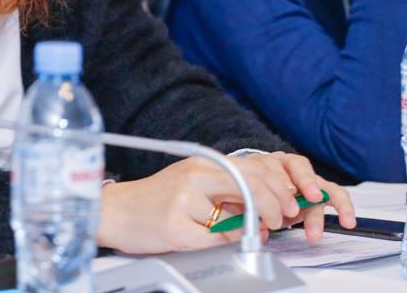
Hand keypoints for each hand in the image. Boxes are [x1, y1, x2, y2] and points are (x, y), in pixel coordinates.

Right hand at [96, 152, 356, 253]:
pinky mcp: (174, 224)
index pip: (255, 168)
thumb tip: (265, 210)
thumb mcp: (193, 187)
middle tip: (283, 221)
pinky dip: (221, 243)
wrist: (115, 210)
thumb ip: (226, 193)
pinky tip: (215, 240)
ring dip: (252, 227)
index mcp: (205, 164)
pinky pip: (212, 238)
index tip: (292, 205)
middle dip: (276, 205)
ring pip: (235, 214)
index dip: (280, 188)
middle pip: (252, 183)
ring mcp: (184, 198)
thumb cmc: (155, 201)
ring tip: (256, 232)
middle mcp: (196, 175)